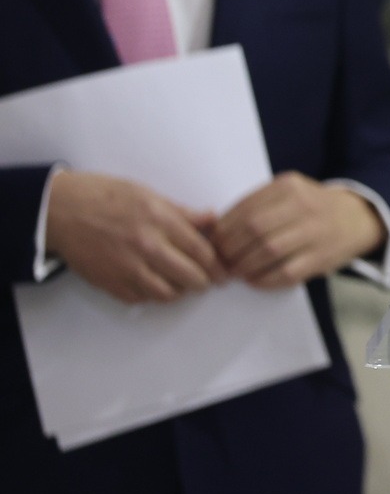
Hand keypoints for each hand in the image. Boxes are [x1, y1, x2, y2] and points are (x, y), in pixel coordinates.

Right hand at [43, 171, 224, 303]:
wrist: (61, 210)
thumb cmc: (104, 196)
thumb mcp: (149, 195)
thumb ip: (183, 212)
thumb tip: (212, 220)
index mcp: (160, 220)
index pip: (202, 251)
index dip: (218, 265)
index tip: (224, 271)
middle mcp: (147, 246)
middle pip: (191, 276)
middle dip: (205, 282)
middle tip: (209, 281)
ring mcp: (127, 268)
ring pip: (168, 293)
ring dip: (180, 291)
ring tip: (183, 284)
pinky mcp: (109, 283)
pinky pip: (140, 299)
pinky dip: (152, 295)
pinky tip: (156, 285)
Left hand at [211, 172, 385, 288]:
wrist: (357, 219)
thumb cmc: (312, 207)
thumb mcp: (288, 193)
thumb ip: (256, 204)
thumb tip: (214, 229)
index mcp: (288, 186)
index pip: (245, 208)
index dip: (223, 229)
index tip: (213, 242)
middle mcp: (303, 205)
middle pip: (254, 229)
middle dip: (230, 249)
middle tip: (220, 260)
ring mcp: (315, 232)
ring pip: (268, 251)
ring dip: (244, 265)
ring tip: (235, 271)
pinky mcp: (322, 257)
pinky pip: (285, 273)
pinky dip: (264, 279)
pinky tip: (254, 280)